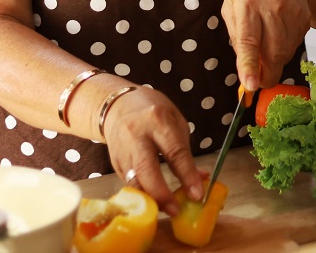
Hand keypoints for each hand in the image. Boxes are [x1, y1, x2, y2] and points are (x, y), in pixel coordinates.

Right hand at [100, 86, 204, 217]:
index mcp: (158, 120)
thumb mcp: (175, 121)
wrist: (117, 105)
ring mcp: (122, 150)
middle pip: (146, 168)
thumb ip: (185, 151)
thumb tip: (200, 179)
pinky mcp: (114, 163)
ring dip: (150, 199)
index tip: (198, 194)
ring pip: (133, 181)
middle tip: (175, 210)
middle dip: (161, 193)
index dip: (187, 175)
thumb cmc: (153, 112)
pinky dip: (142, 195)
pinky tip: (154, 202)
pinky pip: (129, 184)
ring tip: (167, 209)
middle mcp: (137, 135)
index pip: (174, 151)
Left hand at [222, 0, 312, 91]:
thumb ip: (237, 37)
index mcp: (246, 1)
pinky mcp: (305, 17)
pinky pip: (295, 45)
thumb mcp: (232, 5)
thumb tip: (245, 71)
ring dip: (275, 60)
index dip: (249, 65)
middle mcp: (271, 5)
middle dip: (267, 74)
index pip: (248, 40)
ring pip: (285, 52)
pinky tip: (279, 32)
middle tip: (260, 81)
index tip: (250, 86)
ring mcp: (291, 10)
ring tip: (267, 44)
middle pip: (273, 52)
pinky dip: (285, 48)